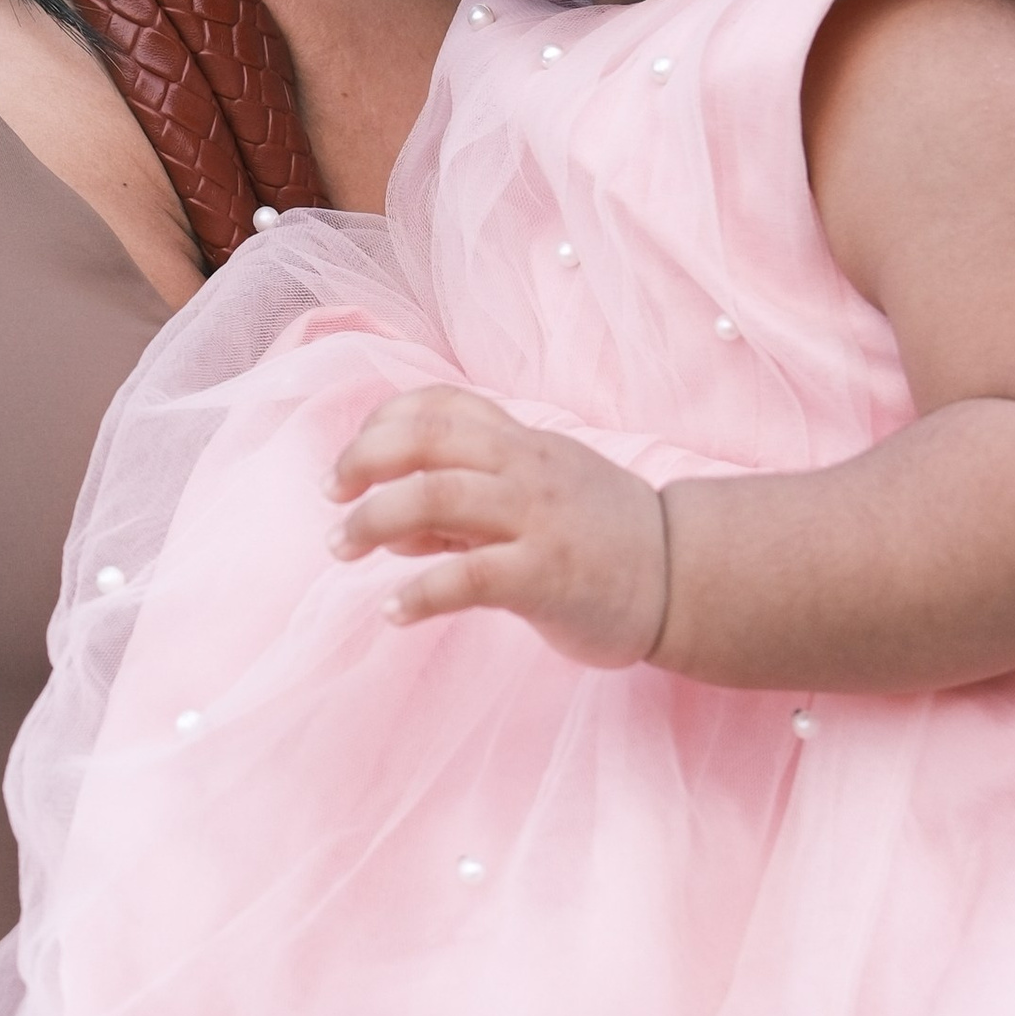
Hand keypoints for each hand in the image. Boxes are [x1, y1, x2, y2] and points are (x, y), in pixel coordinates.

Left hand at [328, 386, 668, 667]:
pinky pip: (466, 578)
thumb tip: (389, 523)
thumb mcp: (537, 495)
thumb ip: (466, 500)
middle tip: (330, 497)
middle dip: (361, 461)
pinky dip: (417, 593)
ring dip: (371, 520)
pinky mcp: (546, 576)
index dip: (381, 423)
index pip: (439, 405)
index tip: (353, 461)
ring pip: (435, 496)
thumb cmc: (602, 538)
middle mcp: (525, 469)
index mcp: (522, 442)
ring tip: (342, 547)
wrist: (684, 577)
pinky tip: (393, 610)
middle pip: (424, 439)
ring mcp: (537, 520)